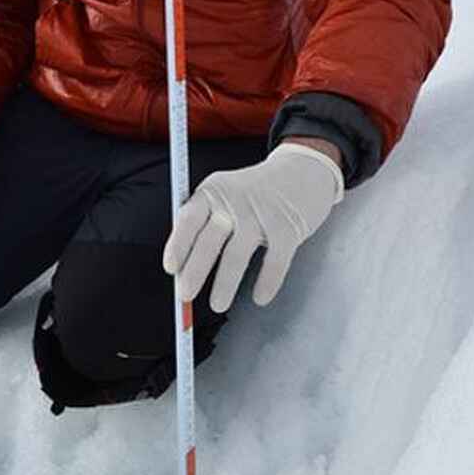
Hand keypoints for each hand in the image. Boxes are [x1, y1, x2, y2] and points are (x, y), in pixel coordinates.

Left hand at [161, 142, 345, 311]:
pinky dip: (267, 283)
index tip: (171, 268)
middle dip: (195, 272)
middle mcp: (234, 201)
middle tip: (186, 294)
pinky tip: (260, 297)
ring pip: (237, 255)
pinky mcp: (288, 228)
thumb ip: (205, 222)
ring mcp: (261, 214)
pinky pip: (274, 262)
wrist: (303, 171)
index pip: (188, 220)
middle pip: (209, 241)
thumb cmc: (256, 190)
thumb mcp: (225, 193)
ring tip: (218, 303)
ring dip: (225, 284)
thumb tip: (184, 265)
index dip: (177, 245)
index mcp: (213, 192)